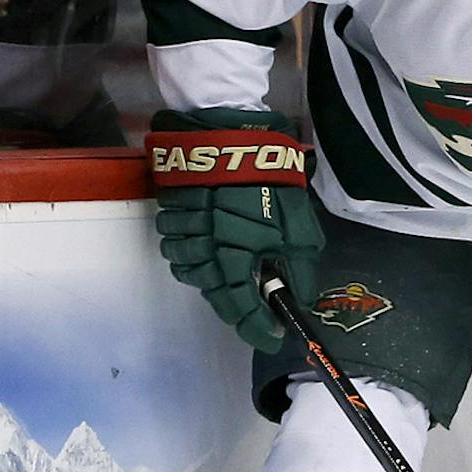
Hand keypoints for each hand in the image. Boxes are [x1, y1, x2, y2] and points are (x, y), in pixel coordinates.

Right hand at [148, 111, 323, 352]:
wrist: (229, 133)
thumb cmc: (271, 180)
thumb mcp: (299, 226)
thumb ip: (300, 267)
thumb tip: (301, 299)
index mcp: (239, 254)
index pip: (243, 306)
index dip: (256, 328)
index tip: (270, 337)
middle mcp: (207, 249)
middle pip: (214, 296)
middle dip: (236, 308)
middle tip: (254, 311)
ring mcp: (185, 232)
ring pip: (189, 271)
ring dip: (210, 278)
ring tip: (230, 272)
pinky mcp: (171, 214)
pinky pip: (175, 246)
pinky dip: (191, 252)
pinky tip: (210, 245)